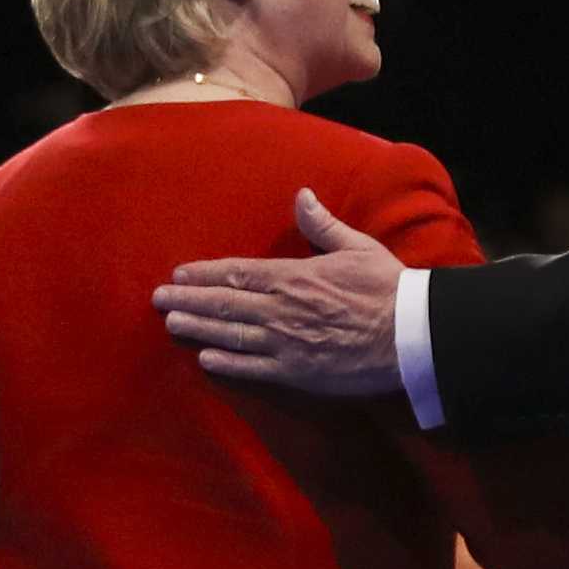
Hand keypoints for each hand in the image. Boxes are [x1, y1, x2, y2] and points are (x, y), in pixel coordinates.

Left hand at [154, 190, 403, 395]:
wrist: (410, 336)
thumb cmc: (387, 288)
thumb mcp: (357, 247)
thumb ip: (322, 225)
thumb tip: (302, 196)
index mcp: (293, 275)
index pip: (237, 272)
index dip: (204, 273)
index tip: (179, 272)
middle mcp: (280, 308)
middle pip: (224, 302)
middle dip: (188, 299)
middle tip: (158, 298)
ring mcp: (284, 343)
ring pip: (230, 334)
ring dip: (197, 327)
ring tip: (171, 322)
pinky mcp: (296, 372)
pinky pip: (252, 368)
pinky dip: (226, 363)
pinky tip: (205, 358)